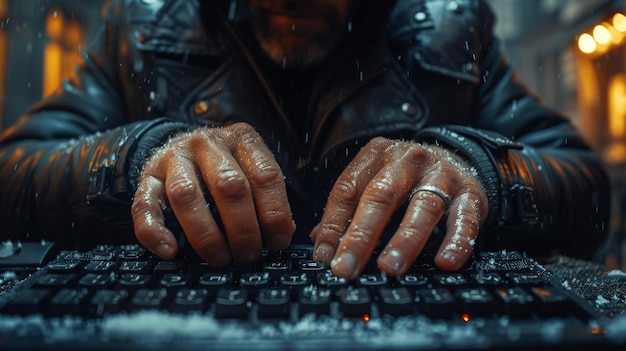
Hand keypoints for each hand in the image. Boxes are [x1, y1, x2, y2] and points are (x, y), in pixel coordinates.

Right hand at [132, 122, 295, 265]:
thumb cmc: (226, 167)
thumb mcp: (253, 171)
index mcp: (243, 139)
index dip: (275, 213)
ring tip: (220, 258)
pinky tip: (170, 251)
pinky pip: (145, 205)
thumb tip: (281, 235)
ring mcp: (175, 157)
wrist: (182, 146)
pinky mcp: (148, 176)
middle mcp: (208, 143)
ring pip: (187, 195)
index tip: (278, 242)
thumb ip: (269, 197)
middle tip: (249, 255)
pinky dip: (155, 232)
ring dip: (206, 234)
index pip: (266, 175)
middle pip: (229, 186)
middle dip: (243, 228)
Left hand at [311, 137, 487, 278]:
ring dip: (404, 240)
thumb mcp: (377, 180)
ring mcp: (442, 175)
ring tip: (389, 267)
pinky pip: (464, 219)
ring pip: (422, 207)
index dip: (333, 224)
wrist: (461, 159)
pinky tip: (445, 262)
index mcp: (378, 155)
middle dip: (361, 236)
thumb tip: (322, 245)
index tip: (324, 256)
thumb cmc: (410, 177)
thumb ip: (350, 210)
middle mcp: (408, 161)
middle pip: (381, 196)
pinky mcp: (471, 194)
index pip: (348, 189)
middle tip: (346, 267)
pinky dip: (456, 242)